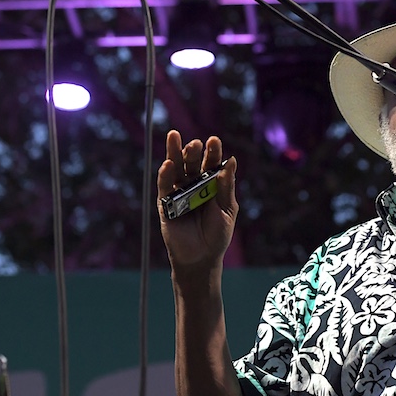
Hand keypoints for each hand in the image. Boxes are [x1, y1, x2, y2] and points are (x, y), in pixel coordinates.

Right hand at [157, 130, 237, 269]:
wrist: (202, 257)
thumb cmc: (218, 234)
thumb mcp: (227, 209)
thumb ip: (226, 186)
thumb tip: (232, 160)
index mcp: (211, 185)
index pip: (211, 164)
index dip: (212, 152)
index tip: (214, 140)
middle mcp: (194, 185)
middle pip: (192, 163)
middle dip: (193, 151)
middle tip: (196, 143)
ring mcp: (179, 192)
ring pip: (176, 169)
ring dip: (175, 153)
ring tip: (175, 137)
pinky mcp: (165, 203)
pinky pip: (164, 186)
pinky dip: (165, 174)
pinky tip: (168, 163)